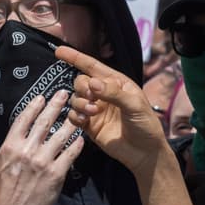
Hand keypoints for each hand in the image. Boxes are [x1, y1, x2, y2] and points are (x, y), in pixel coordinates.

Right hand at [0, 93, 82, 204]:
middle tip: (65, 93)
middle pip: (45, 122)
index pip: (24, 119)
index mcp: (10, 147)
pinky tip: (81, 137)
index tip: (42, 96)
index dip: (34, 106)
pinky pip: (69, 155)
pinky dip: (76, 144)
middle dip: (56, 105)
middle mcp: (28, 151)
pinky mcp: (56, 174)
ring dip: (70, 122)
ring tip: (79, 112)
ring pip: (61, 136)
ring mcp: (43, 162)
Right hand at [55, 46, 168, 175]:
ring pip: (75, 99)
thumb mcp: (135, 105)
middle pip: (81, 82)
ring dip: (80, 103)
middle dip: (82, 87)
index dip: (76, 58)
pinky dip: (75, 116)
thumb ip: (114, 93)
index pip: (93, 66)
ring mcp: (95, 109)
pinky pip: (73, 116)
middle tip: (91, 98)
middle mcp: (103, 94)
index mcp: (116, 83)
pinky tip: (84, 121)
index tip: (59, 51)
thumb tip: (93, 83)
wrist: (145, 153)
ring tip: (93, 112)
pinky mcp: (89, 125)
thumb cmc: (145, 124)